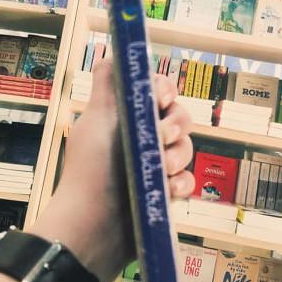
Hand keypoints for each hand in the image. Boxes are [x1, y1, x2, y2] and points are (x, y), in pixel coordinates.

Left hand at [30, 59, 193, 281]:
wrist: (95, 228)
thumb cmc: (92, 170)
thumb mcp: (97, 120)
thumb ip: (109, 86)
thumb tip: (110, 53)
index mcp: (125, 118)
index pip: (157, 93)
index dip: (164, 92)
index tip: (162, 98)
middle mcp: (141, 139)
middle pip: (178, 118)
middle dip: (175, 127)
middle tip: (163, 138)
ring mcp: (153, 167)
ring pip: (186, 149)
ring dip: (177, 158)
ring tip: (161, 171)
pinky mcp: (164, 194)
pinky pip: (188, 181)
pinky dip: (181, 184)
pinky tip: (169, 191)